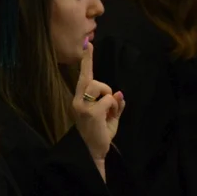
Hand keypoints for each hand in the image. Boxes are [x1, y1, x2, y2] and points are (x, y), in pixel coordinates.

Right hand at [72, 41, 124, 164]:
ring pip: (100, 87)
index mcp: (80, 99)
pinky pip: (108, 99)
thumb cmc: (101, 133)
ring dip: (109, 98)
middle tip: (109, 105)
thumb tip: (119, 93)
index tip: (89, 43)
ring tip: (108, 113)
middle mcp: (77, 100)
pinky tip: (109, 118)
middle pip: (92, 79)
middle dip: (104, 88)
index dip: (87, 60)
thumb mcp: (111, 116)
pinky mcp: (90, 112)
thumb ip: (114, 103)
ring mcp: (82, 106)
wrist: (95, 152)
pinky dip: (113, 107)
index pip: (84, 76)